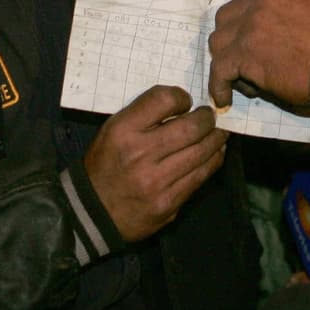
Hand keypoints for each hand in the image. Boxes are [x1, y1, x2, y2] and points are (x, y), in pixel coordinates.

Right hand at [85, 85, 227, 241]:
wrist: (91, 212)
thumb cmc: (105, 164)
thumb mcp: (112, 130)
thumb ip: (144, 115)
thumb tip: (184, 105)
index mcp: (123, 131)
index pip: (163, 100)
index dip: (181, 97)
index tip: (186, 102)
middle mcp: (140, 154)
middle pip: (191, 127)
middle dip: (207, 119)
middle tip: (210, 117)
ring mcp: (156, 182)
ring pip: (202, 153)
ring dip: (216, 139)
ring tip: (218, 133)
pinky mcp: (168, 204)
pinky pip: (201, 177)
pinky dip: (212, 161)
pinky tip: (214, 154)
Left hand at [206, 0, 309, 109]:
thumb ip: (295, 5)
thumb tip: (282, 22)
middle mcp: (261, 0)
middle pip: (226, 15)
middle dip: (232, 35)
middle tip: (246, 55)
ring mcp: (249, 27)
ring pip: (219, 41)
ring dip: (228, 59)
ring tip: (244, 78)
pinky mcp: (243, 55)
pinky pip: (220, 69)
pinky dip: (220, 85)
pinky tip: (224, 97)